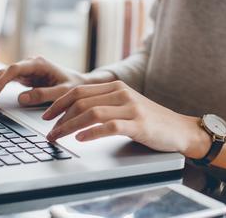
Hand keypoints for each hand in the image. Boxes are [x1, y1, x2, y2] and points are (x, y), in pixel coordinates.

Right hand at [0, 56, 86, 106]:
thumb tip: (21, 98)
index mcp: (38, 64)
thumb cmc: (74, 86)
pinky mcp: (25, 76)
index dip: (1, 80)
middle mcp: (30, 64)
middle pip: (4, 72)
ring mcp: (26, 69)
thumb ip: (43, 95)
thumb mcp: (62, 92)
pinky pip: (6, 78)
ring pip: (2, 75)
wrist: (81, 83)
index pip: (14, 69)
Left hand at [42, 80, 210, 156]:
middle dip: (59, 117)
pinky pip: (110, 126)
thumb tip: (73, 113)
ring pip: (91, 113)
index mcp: (116, 87)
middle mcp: (122, 93)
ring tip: (58, 137)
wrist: (179, 129)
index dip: (58, 103)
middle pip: (81, 100)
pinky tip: (80, 139)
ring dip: (69, 126)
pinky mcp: (138, 124)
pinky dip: (91, 132)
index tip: (46, 116)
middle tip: (49, 131)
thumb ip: (104, 104)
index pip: (79, 90)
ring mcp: (131, 108)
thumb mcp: (125, 105)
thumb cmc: (150, 120)